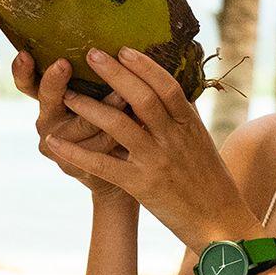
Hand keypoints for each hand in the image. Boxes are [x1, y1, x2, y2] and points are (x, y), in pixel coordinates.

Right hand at [11, 51, 128, 201]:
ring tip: (127, 93)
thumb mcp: (92, 95)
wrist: (115, 170)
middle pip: (48, 99)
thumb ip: (91, 75)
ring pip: (82, 122)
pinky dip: (119, 132)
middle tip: (62, 64)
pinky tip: (137, 121)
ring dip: (107, 107)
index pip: (27, 83)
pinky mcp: (74, 166)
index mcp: (48, 101)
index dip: (22, 70)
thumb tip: (101, 41)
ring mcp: (57, 147)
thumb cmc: (105, 120)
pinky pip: (100, 147)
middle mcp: (47, 122)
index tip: (25, 54)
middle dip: (55, 81)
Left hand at [43, 47, 255, 247]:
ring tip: (67, 94)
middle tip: (91, 54)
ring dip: (90, 107)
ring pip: (120, 126)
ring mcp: (157, 162)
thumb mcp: (200, 143)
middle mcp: (174, 139)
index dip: (144, 66)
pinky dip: (76, 152)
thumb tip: (167, 87)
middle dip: (115, 74)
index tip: (123, 49)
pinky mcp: (141, 186)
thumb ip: (182, 116)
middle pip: (142, 98)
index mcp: (189, 125)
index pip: (167, 86)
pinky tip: (54, 143)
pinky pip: (103, 165)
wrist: (221, 225)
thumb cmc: (210, 181)